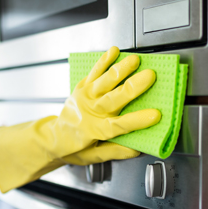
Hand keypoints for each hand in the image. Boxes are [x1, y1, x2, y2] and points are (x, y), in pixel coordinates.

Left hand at [0, 46, 160, 192]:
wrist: (52, 137)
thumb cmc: (74, 148)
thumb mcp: (93, 158)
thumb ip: (115, 152)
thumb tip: (136, 150)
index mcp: (95, 131)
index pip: (119, 125)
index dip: (137, 120)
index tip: (155, 115)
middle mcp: (90, 111)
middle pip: (113, 98)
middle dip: (133, 86)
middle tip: (149, 76)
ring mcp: (85, 97)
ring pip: (104, 81)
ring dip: (120, 69)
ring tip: (134, 60)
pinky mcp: (82, 87)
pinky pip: (94, 72)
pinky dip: (103, 60)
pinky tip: (114, 51)